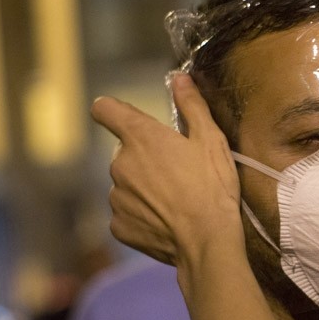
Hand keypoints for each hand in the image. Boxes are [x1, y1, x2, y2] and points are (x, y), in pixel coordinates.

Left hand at [90, 74, 243, 269]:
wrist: (208, 241)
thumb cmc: (212, 187)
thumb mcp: (211, 140)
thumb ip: (191, 106)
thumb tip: (179, 78)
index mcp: (140, 137)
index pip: (105, 110)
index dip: (114, 111)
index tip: (126, 119)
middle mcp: (119, 164)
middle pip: (124, 152)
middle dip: (145, 158)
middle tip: (177, 172)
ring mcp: (116, 197)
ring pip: (125, 184)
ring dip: (143, 188)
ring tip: (175, 200)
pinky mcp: (119, 226)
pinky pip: (127, 213)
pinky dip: (142, 214)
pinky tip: (167, 220)